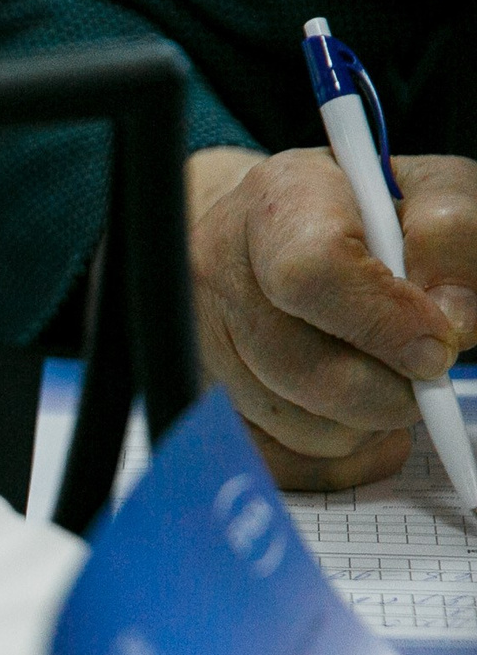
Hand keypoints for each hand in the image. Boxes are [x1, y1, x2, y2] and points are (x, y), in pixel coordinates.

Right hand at [189, 147, 476, 489]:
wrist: (264, 228)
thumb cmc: (353, 210)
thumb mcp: (426, 192)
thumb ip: (454, 237)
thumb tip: (455, 323)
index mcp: (276, 203)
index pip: (312, 273)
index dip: (384, 321)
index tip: (437, 344)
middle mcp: (219, 273)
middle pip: (305, 369)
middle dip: (389, 389)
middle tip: (424, 371)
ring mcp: (202, 345)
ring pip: (301, 426)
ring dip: (365, 420)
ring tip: (381, 374)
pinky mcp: (206, 400)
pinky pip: (285, 463)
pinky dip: (340, 452)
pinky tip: (358, 414)